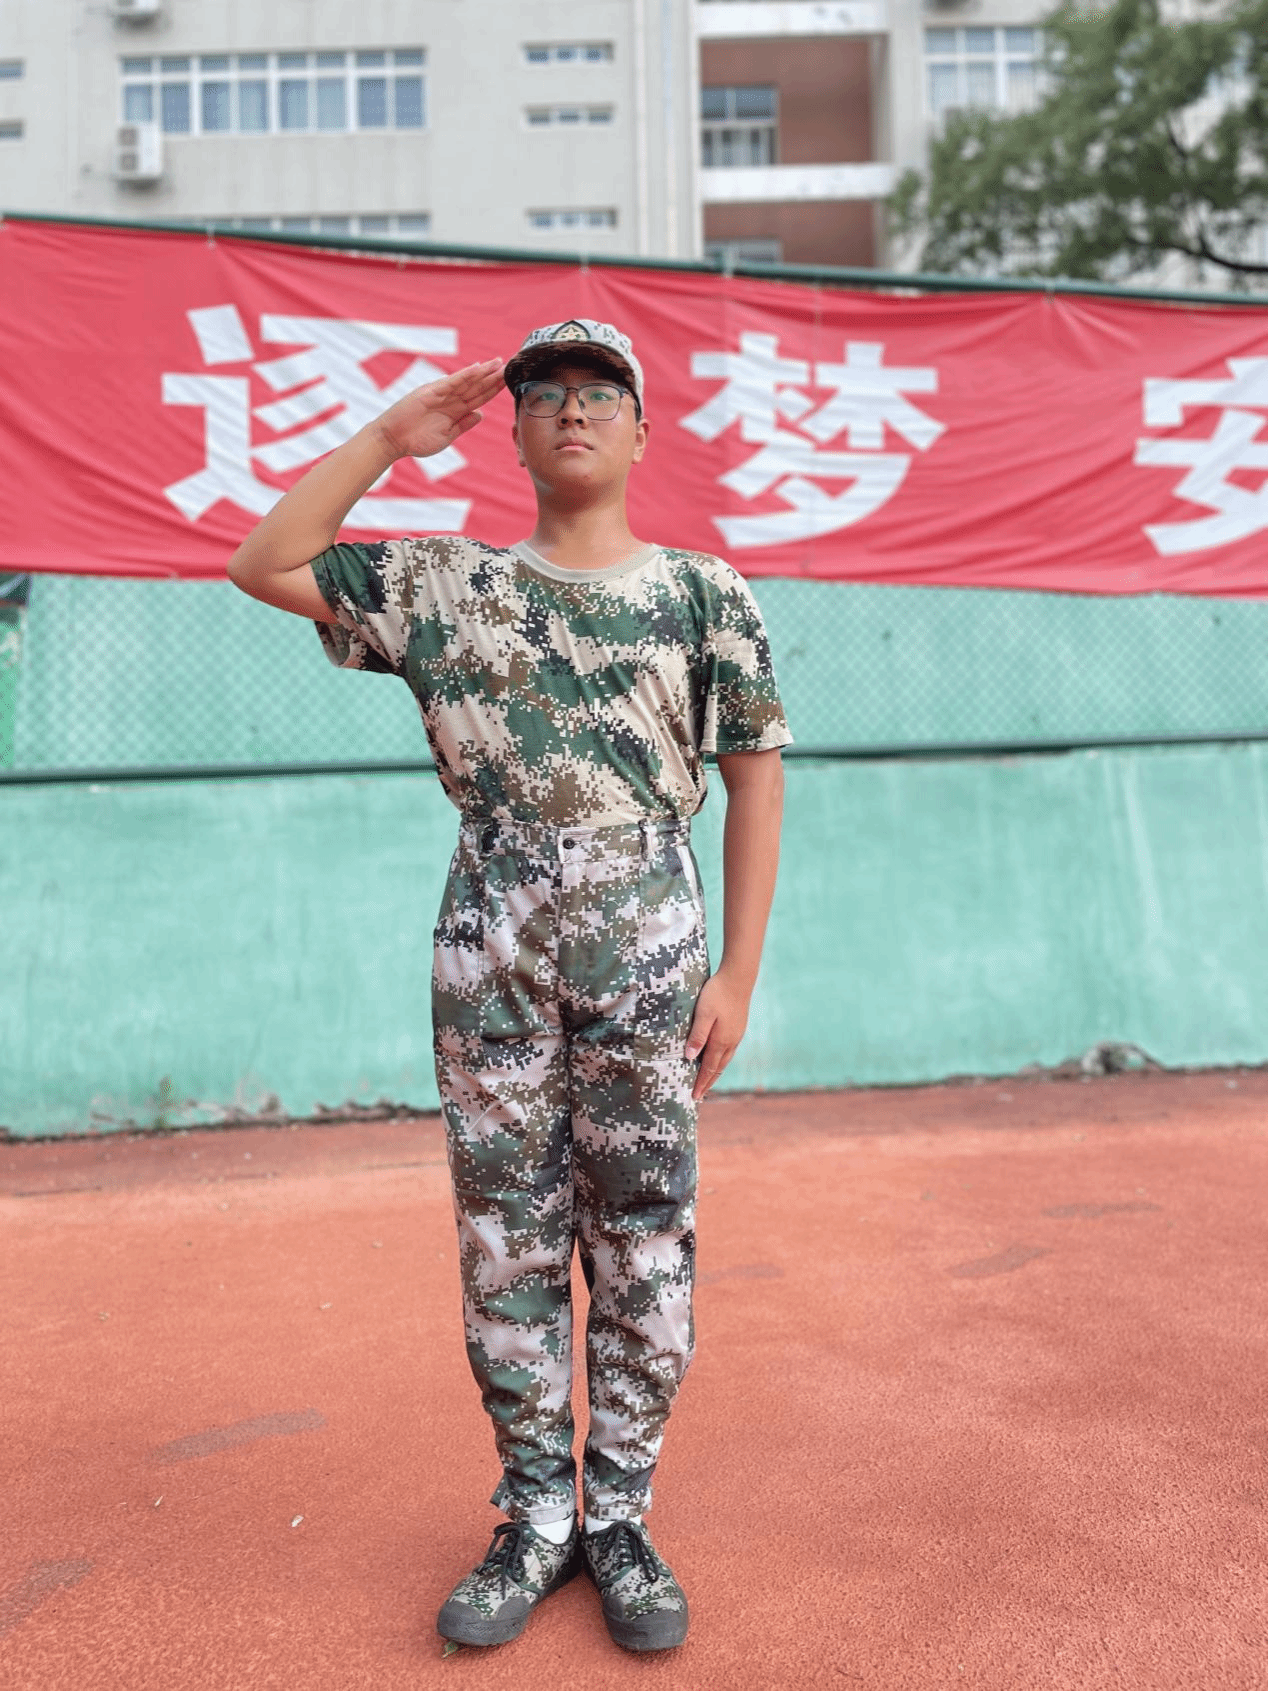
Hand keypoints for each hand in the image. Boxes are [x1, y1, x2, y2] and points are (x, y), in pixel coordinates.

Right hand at [375, 357, 504, 459]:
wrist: (393, 440)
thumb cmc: (417, 440)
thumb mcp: (447, 436)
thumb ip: (463, 424)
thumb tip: (480, 414)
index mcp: (455, 410)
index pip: (479, 397)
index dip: (493, 389)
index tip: (508, 381)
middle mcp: (450, 399)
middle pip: (476, 386)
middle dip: (493, 377)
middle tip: (510, 365)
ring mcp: (441, 394)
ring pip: (467, 381)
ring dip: (483, 372)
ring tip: (499, 363)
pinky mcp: (431, 392)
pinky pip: (451, 382)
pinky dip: (464, 375)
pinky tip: (478, 368)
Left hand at [684, 969, 751, 1101]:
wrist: (738, 978)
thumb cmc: (717, 994)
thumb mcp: (703, 1014)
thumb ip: (697, 1036)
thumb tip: (689, 1058)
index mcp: (721, 1041)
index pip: (708, 1069)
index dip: (701, 1083)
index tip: (694, 1097)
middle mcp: (730, 1042)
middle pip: (717, 1069)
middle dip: (708, 1083)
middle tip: (699, 1095)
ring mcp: (736, 1035)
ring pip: (724, 1060)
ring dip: (715, 1073)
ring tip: (707, 1081)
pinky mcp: (738, 1028)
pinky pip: (728, 1051)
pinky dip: (720, 1061)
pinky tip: (717, 1059)